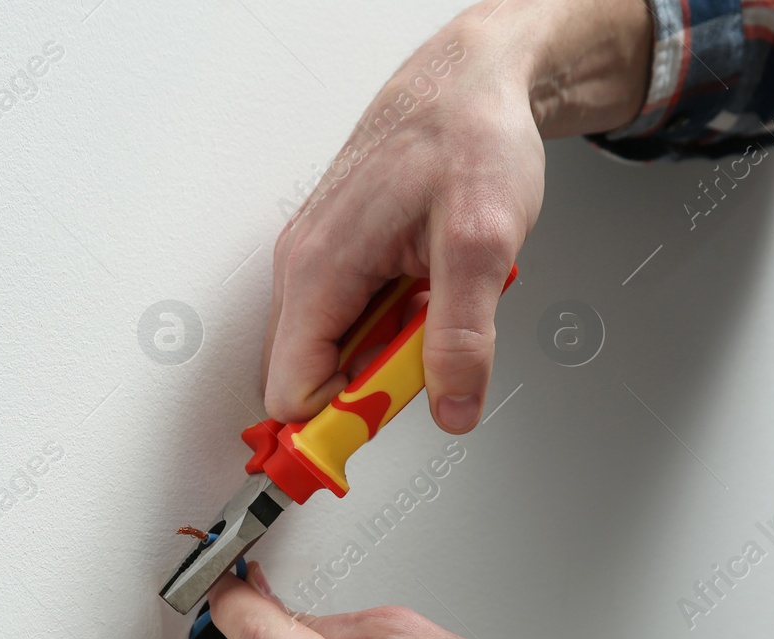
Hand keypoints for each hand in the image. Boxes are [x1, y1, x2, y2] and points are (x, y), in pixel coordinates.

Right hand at [261, 0, 652, 433]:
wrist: (476, 81)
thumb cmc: (469, 135)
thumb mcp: (480, 241)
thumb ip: (462, 336)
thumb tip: (451, 407)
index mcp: (318, 268)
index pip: (292, 393)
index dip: (340, 423)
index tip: (388, 420)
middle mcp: (306, 268)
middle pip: (312, 381)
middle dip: (373, 389)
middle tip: (432, 357)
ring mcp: (321, 264)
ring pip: (340, 354)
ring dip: (393, 353)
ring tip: (438, 307)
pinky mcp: (345, 260)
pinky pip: (358, 323)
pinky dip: (400, 325)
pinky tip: (431, 291)